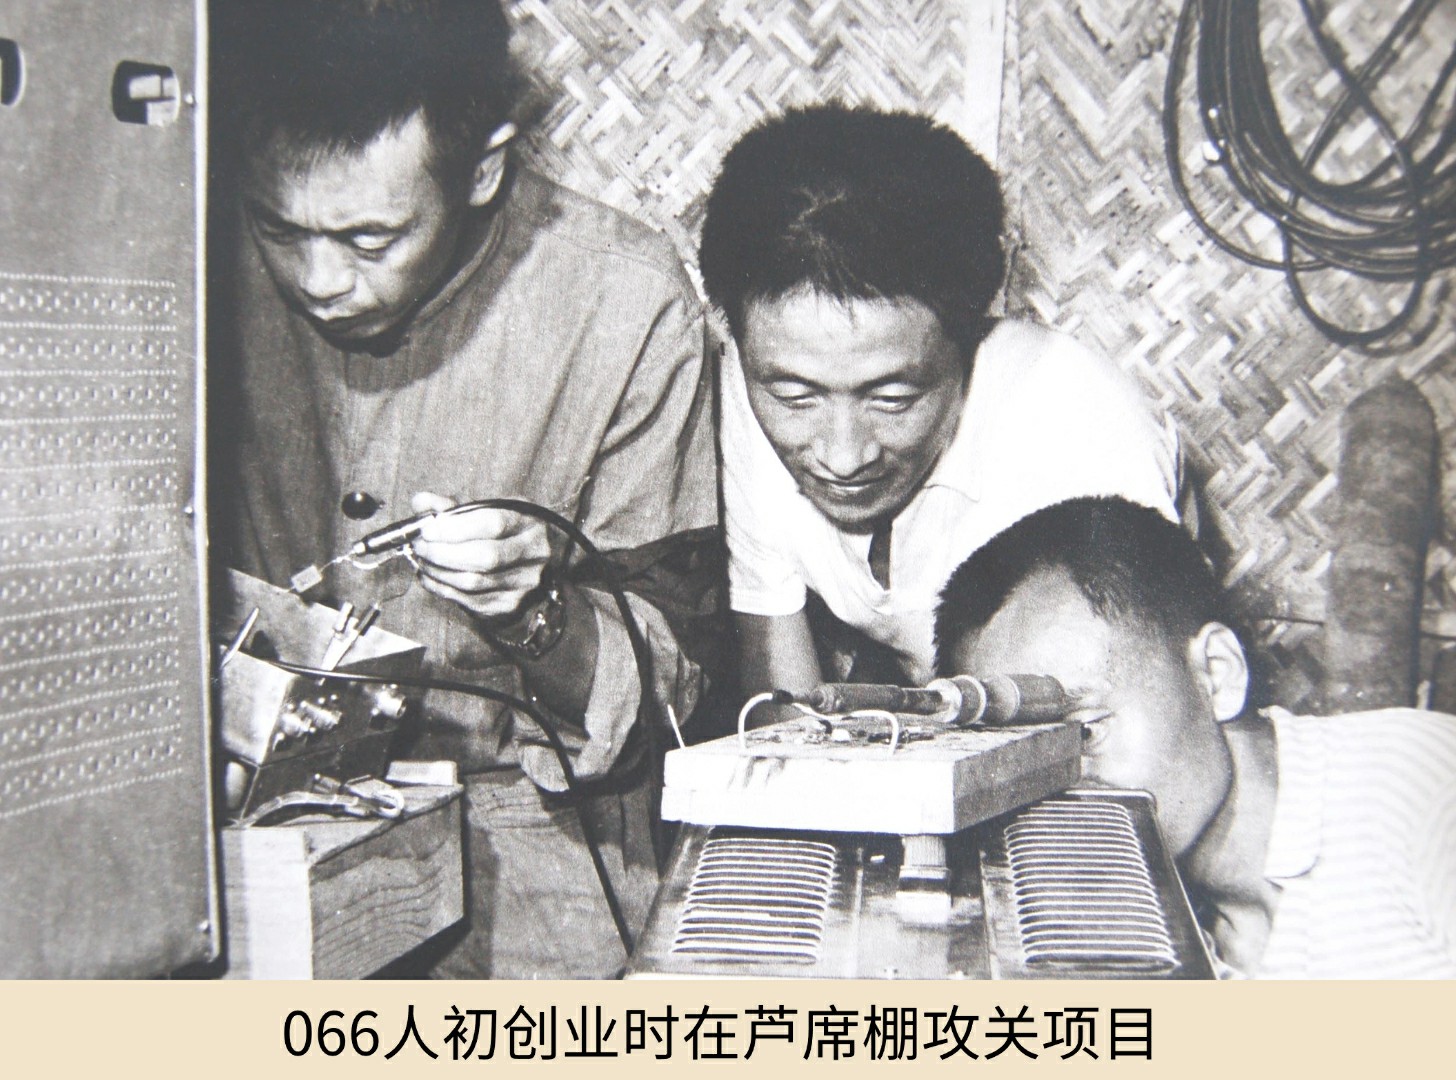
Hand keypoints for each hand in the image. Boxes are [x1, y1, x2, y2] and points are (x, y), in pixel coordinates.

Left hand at [407, 492, 551, 622]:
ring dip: (438, 571)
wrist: (538, 565)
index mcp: (529, 522)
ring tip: (422, 559)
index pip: (494, 524)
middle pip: (485, 557)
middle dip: (443, 552)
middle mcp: (534, 555)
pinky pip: (468, 600)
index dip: (456, 528)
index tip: (427, 529)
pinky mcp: (508, 606)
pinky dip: (441, 588)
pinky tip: (430, 576)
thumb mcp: (487, 510)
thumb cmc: (505, 532)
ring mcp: (523, 584)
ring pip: (474, 582)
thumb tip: (420, 502)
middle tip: (420, 546)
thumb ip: (452, 506)